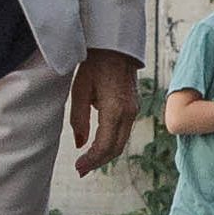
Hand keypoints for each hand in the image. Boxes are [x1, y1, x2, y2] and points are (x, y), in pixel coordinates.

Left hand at [69, 51, 142, 176]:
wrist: (115, 44)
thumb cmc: (94, 63)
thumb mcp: (80, 90)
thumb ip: (79, 118)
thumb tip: (80, 143)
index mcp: (114, 109)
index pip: (104, 145)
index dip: (91, 160)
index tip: (79, 168)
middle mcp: (128, 113)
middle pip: (115, 148)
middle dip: (98, 162)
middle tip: (81, 170)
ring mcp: (134, 109)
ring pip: (121, 141)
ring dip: (105, 154)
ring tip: (88, 161)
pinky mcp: (134, 106)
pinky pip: (124, 131)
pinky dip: (112, 142)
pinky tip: (99, 144)